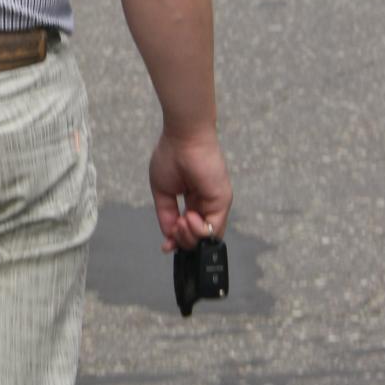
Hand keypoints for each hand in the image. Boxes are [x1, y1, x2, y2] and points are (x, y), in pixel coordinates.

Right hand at [149, 125, 231, 253]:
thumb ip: (166, 215)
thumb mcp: (162, 192)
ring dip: (190, 237)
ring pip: (206, 237)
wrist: (182, 138)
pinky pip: (214, 229)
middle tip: (174, 228)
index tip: (166, 247)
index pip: (188, 228)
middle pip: (198, 237)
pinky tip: (188, 218)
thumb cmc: (171, 156)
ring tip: (181, 221)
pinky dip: (200, 231)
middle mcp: (205, 203)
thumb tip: (169, 235)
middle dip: (183, 240)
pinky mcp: (221, 201)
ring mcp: (214, 203)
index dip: (177, 241)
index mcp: (191, 199)